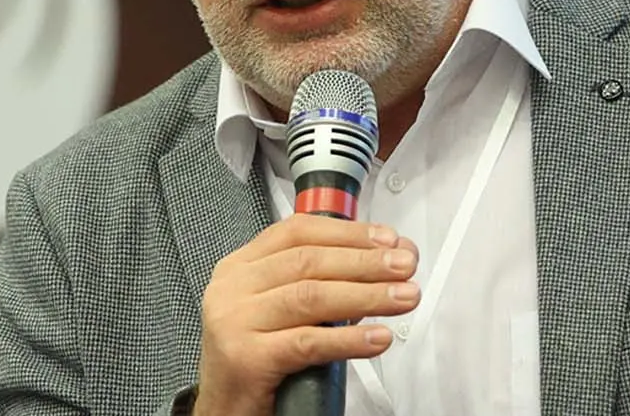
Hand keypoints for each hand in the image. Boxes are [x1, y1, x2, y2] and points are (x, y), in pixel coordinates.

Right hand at [192, 215, 419, 415]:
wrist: (224, 410)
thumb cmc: (255, 358)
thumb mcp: (279, 310)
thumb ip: (319, 283)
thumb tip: (383, 264)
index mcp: (240, 267)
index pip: (297, 232)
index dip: (347, 233)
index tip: (387, 239)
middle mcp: (233, 288)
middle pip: (309, 261)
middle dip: (365, 261)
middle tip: (405, 265)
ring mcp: (235, 321)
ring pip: (311, 297)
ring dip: (366, 295)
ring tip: (403, 297)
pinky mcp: (247, 358)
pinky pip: (308, 343)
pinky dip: (349, 339)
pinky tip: (377, 338)